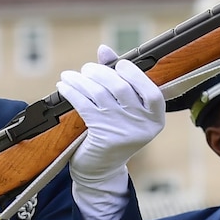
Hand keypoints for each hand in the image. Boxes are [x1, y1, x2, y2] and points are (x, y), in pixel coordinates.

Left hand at [56, 46, 165, 192]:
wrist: (101, 170)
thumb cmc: (114, 132)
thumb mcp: (124, 109)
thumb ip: (119, 79)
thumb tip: (104, 49)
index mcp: (156, 118)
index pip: (151, 91)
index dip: (134, 74)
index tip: (118, 64)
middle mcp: (143, 125)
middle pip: (121, 87)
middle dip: (100, 72)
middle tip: (86, 69)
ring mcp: (124, 132)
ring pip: (100, 94)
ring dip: (81, 80)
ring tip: (69, 76)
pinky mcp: (103, 137)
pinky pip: (85, 106)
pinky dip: (72, 92)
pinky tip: (64, 87)